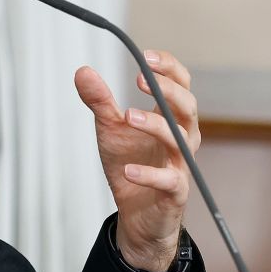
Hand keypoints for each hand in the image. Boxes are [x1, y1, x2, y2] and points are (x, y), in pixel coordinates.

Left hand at [75, 49, 198, 271]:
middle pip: (188, 106)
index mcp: (171, 118)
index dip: (169, 68)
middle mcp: (182, 137)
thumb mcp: (111, 130)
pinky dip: (149, 175)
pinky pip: (169, 180)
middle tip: (140, 80)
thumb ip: (100, 102)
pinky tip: (128, 170)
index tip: (146, 57)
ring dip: (155, 126)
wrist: (136, 214)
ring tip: (128, 117)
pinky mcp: (175, 192)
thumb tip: (82, 71)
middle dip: (168, 90)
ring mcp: (181, 165)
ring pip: (180, 139)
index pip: (181, 84)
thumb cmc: (131, 165)